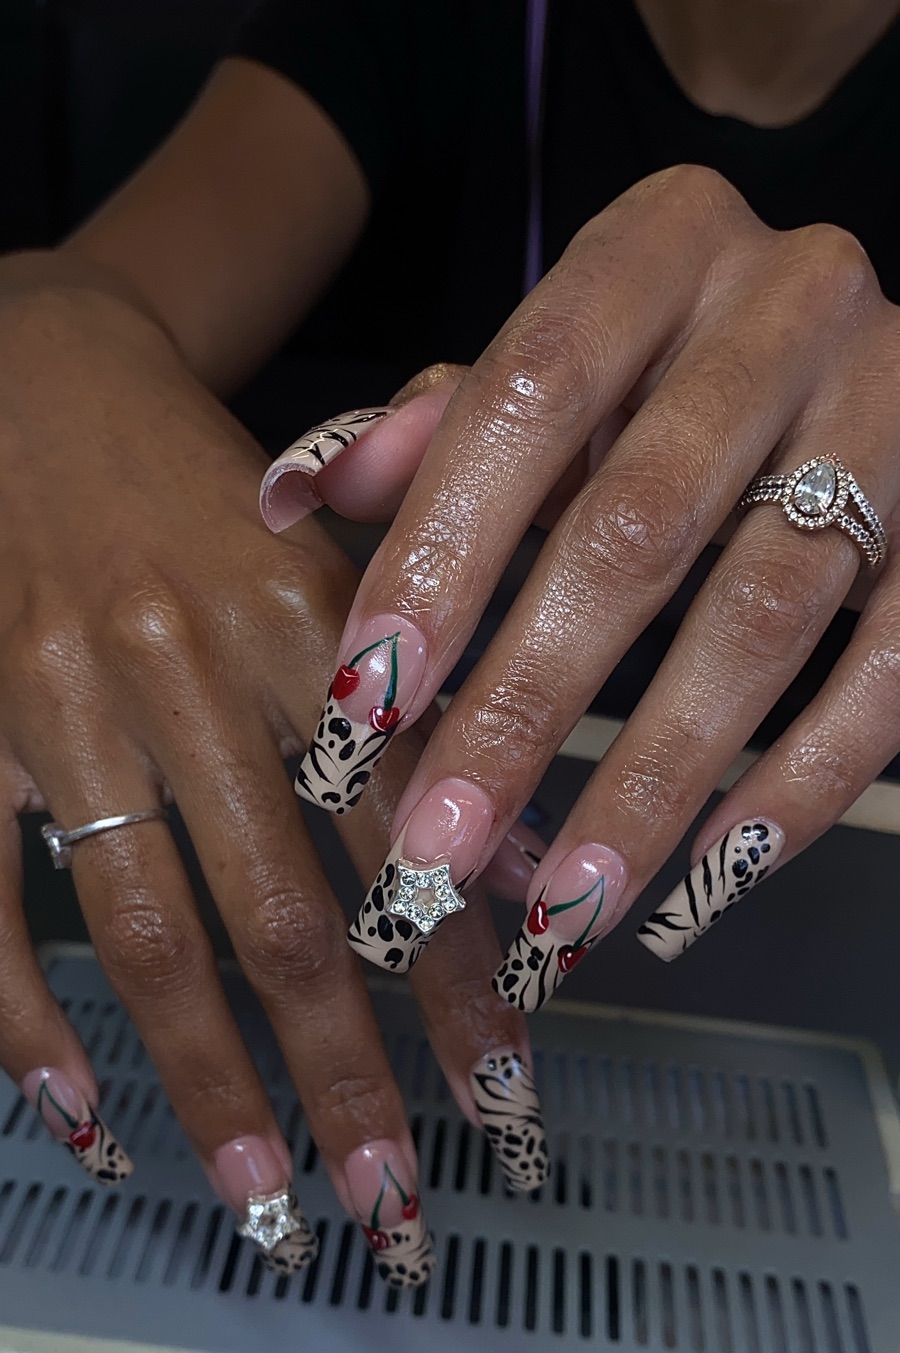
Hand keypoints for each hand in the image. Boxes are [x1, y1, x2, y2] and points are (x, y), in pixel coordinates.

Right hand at [0, 282, 549, 1288]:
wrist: (33, 374)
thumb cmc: (203, 480)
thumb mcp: (343, 549)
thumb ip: (433, 696)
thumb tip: (514, 860)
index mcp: (306, 623)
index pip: (401, 837)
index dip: (456, 973)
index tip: (504, 1093)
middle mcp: (186, 672)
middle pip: (279, 914)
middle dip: (346, 1073)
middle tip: (397, 1206)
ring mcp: (62, 706)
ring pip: (143, 931)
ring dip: (208, 1082)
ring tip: (265, 1203)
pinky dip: (20, 1016)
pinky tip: (76, 1117)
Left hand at [267, 165, 898, 1004]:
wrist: (874, 352)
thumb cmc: (677, 372)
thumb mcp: (564, 368)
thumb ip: (442, 429)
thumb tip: (298, 500)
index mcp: (660, 248)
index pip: (524, 400)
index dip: (440, 556)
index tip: (365, 700)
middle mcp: (787, 307)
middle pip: (638, 528)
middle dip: (527, 704)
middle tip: (443, 844)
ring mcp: (893, 409)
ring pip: (765, 616)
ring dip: (654, 779)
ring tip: (569, 905)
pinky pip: (891, 668)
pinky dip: (801, 782)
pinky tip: (710, 876)